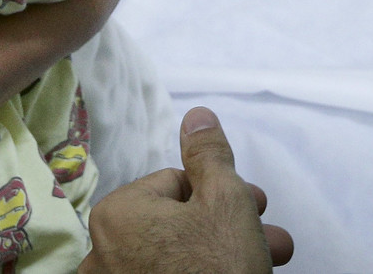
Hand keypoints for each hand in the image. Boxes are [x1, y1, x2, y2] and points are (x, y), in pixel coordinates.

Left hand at [79, 108, 294, 272]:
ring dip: (223, 253)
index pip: (176, 185)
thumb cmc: (219, 267)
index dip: (222, 192)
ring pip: (176, 259)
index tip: (258, 205)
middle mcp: (103, 254)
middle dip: (230, 226)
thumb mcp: (225, 199)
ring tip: (268, 260)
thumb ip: (210, 154)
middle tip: (269, 236)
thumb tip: (196, 115)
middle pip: (178, 224)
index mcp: (117, 213)